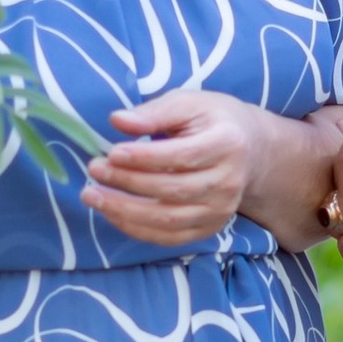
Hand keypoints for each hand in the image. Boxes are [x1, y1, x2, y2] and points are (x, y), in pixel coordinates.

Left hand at [82, 87, 266, 247]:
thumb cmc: (211, 120)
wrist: (250, 149)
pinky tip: (111, 213)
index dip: (143, 158)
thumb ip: (153, 113)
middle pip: (172, 190)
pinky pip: (168, 238)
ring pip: (167, 220)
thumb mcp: (188, 103)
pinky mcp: (209, 229)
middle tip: (94, 170)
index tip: (111, 153)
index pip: (181, 156)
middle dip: (127, 183)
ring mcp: (220, 211)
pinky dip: (136, 229)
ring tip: (92, 195)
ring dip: (124, 211)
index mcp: (227, 144)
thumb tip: (117, 121)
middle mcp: (228, 183)